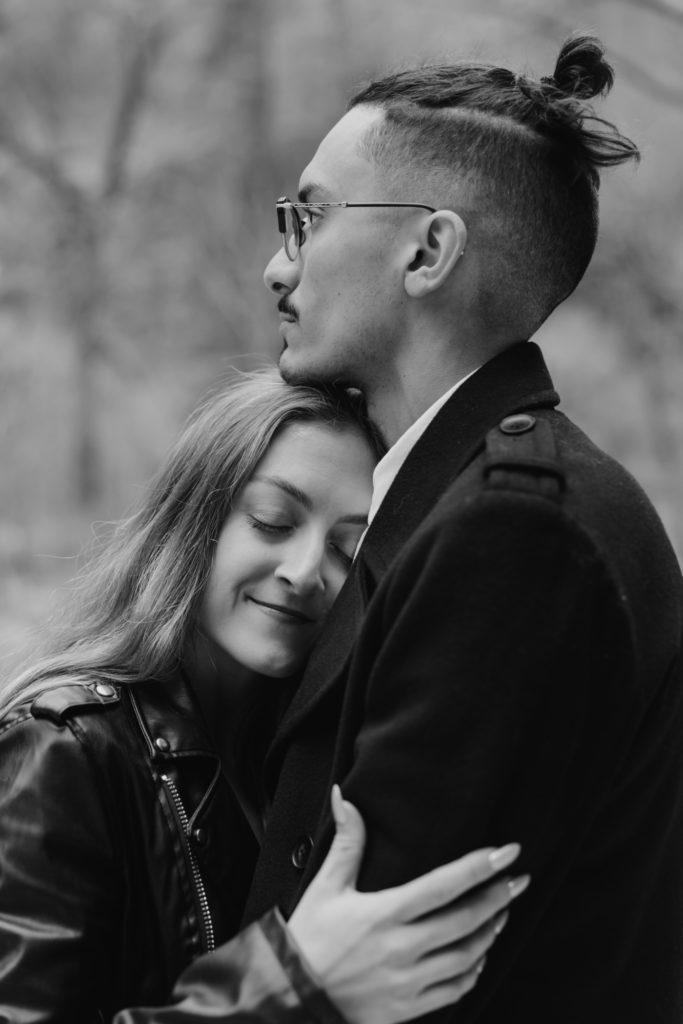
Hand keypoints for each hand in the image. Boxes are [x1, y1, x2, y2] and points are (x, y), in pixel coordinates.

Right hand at [288, 787, 528, 1023]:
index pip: (444, 885)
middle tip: (518, 879)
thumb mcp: (326, 886)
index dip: (480, 867)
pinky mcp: (408, 1008)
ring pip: (466, 955)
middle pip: (465, 920)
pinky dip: (473, 970)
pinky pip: (454, 989)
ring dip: (490, 931)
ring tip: (502, 911)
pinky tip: (479, 955)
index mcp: (385, 913)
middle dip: (498, 897)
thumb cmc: (310, 937)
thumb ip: (346, 841)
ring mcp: (408, 982)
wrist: (291, 998)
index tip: (507, 852)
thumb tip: (344, 797)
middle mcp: (402, 948)